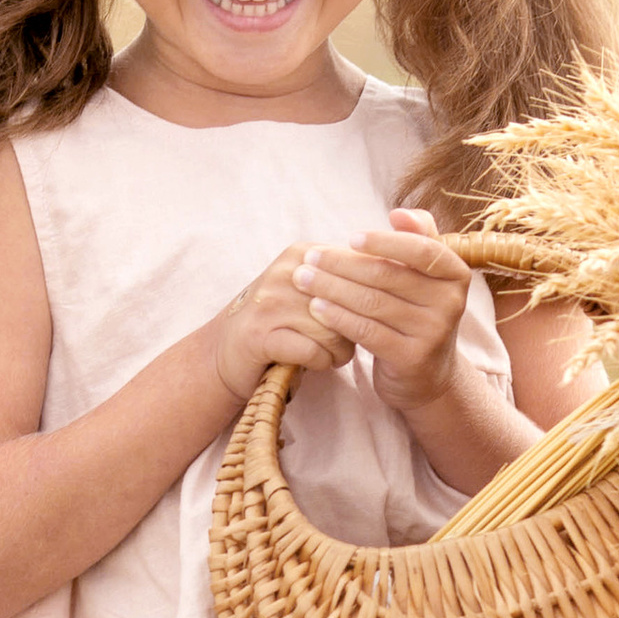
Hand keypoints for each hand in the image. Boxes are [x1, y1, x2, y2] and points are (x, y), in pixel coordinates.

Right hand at [207, 248, 358, 404]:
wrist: (223, 354)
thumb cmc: (279, 323)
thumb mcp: (307, 291)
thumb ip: (343, 280)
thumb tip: (396, 278)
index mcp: (302, 255)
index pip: (357, 270)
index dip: (371, 300)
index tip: (369, 318)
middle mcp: (286, 273)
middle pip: (349, 301)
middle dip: (356, 328)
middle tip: (350, 342)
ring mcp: (270, 303)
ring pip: (334, 329)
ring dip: (340, 350)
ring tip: (332, 355)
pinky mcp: (260, 336)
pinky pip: (313, 351)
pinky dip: (321, 362)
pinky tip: (315, 363)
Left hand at [292, 209, 472, 417]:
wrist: (428, 375)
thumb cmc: (416, 313)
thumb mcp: (425, 276)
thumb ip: (418, 238)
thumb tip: (399, 213)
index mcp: (456, 275)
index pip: (422, 250)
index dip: (385, 242)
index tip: (350, 237)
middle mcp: (451, 303)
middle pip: (388, 276)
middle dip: (343, 264)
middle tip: (310, 257)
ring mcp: (434, 332)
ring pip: (373, 303)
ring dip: (332, 288)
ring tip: (303, 279)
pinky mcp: (412, 358)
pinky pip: (367, 331)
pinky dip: (338, 317)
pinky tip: (316, 307)